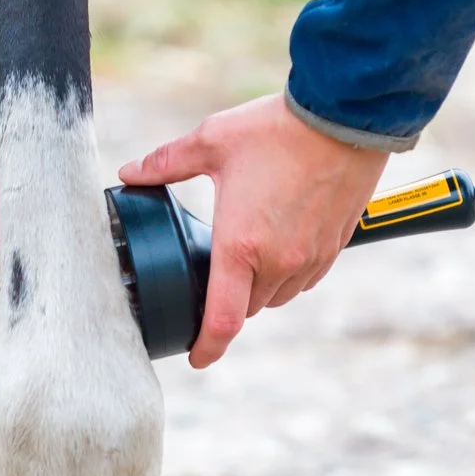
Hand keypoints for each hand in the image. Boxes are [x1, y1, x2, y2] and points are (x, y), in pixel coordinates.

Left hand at [120, 94, 388, 367]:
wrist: (344, 117)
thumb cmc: (276, 129)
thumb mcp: (211, 141)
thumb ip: (166, 163)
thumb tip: (130, 173)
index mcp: (240, 246)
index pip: (222, 321)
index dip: (205, 348)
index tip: (195, 358)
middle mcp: (278, 261)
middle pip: (247, 308)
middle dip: (228, 300)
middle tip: (216, 272)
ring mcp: (310, 257)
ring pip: (278, 296)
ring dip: (260, 287)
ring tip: (248, 252)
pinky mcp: (334, 247)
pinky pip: (305, 279)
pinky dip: (289, 273)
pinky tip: (281, 242)